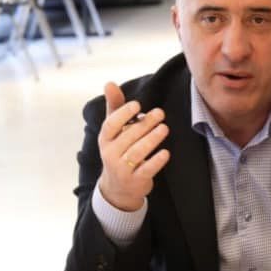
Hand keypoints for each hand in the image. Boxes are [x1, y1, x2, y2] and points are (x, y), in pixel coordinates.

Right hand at [96, 82, 169, 212]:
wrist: (118, 188)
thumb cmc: (118, 150)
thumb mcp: (114, 131)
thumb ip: (115, 106)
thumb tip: (109, 83)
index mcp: (105, 139)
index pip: (110, 125)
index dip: (123, 114)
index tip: (137, 105)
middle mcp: (110, 154)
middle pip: (128, 137)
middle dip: (145, 124)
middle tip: (160, 113)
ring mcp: (122, 169)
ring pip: (137, 152)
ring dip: (152, 139)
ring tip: (164, 128)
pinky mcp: (135, 181)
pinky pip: (146, 169)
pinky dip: (156, 161)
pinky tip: (165, 152)